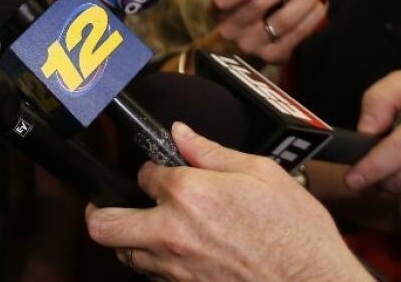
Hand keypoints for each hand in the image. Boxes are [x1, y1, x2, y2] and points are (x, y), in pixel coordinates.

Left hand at [86, 123, 368, 281]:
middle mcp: (173, 234)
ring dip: (129, 240)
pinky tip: (174, 255)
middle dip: (102, 211)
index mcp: (190, 194)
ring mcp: (176, 271)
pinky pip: (152, 279)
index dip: (152, 170)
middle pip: (105, 225)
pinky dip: (154, 266)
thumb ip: (211, 152)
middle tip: (110, 204)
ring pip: (125, 256)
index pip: (144, 174)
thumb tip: (180, 133)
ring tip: (145, 229)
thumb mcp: (263, 173)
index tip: (163, 172)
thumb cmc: (298, 234)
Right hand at [209, 0, 326, 63]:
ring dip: (304, 0)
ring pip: (283, 20)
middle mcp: (231, 29)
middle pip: (258, 6)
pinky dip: (313, 17)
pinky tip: (320, 4)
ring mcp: (253, 45)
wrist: (247, 38)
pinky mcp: (273, 56)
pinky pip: (298, 34)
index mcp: (218, 8)